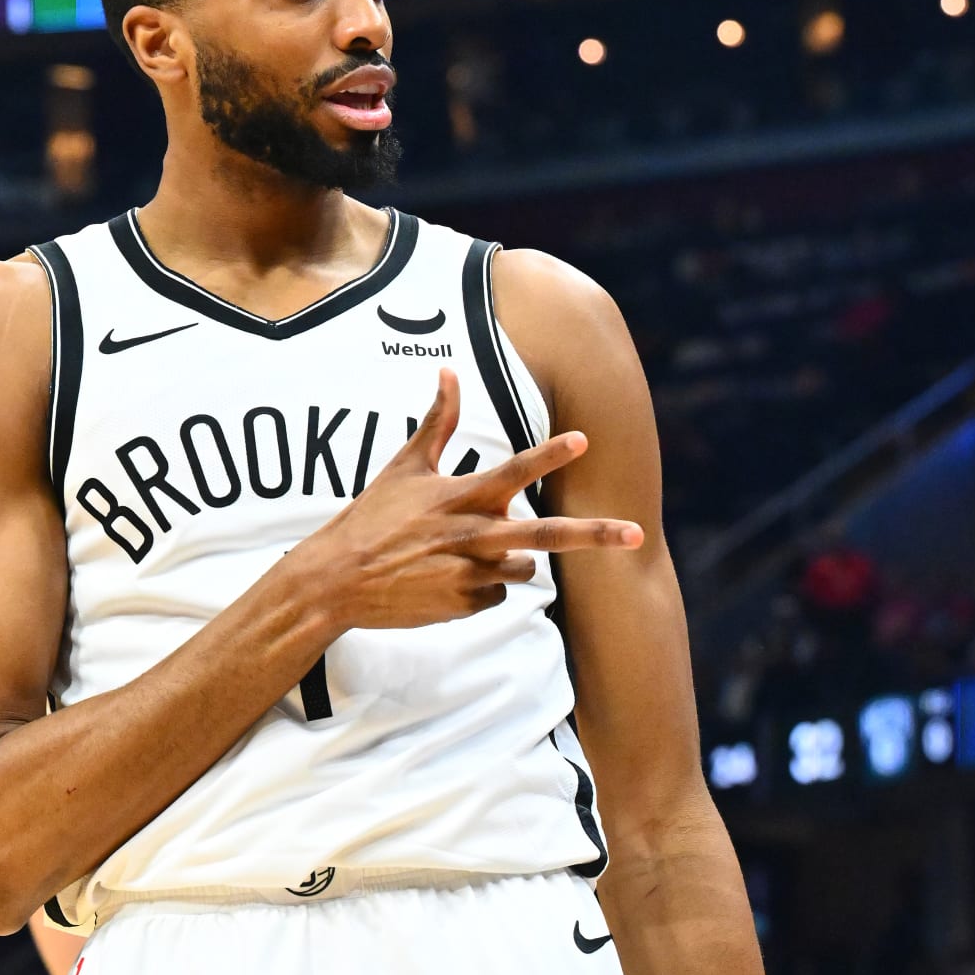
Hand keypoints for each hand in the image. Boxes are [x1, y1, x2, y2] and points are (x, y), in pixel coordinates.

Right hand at [299, 364, 641, 628]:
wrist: (336, 582)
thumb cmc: (371, 518)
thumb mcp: (404, 467)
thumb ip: (437, 421)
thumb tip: (449, 370)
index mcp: (460, 496)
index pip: (513, 471)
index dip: (550, 455)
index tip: (584, 440)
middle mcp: (472, 534)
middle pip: (547, 534)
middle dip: (596, 534)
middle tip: (637, 535)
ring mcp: (471, 572)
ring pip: (524, 565)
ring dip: (509, 558)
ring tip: (463, 554)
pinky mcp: (465, 603)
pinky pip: (498, 592)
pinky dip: (483, 586)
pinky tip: (447, 580)